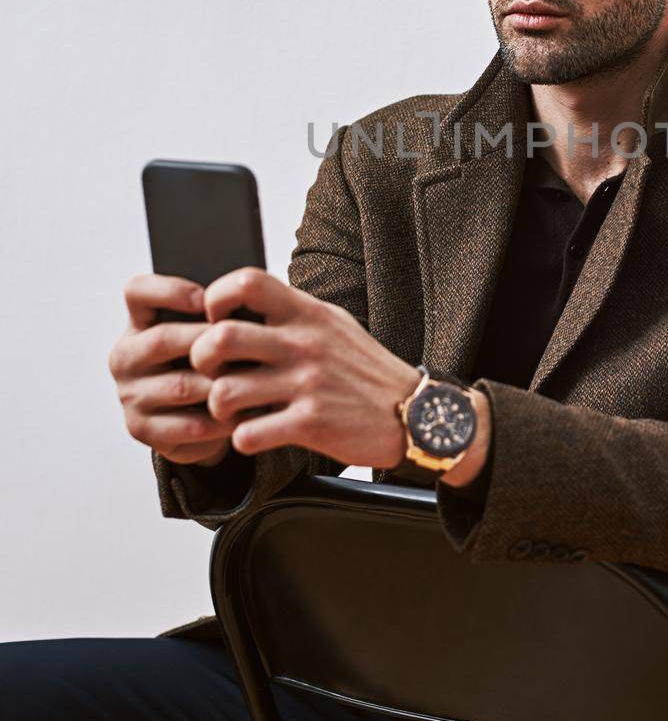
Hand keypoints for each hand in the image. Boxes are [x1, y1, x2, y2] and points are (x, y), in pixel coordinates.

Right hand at [109, 274, 235, 466]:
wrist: (200, 419)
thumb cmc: (210, 364)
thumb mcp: (209, 335)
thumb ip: (216, 317)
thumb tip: (244, 306)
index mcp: (139, 323)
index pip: (137, 292)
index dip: (170, 290)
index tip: (206, 298)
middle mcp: (125, 356)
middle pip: (162, 339)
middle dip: (208, 340)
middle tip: (246, 344)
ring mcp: (130, 395)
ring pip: (180, 385)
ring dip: (221, 384)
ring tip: (255, 379)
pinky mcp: (141, 429)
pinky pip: (188, 425)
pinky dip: (221, 420)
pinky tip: (245, 414)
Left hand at [188, 267, 416, 468]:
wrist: (413, 411)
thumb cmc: (364, 369)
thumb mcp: (333, 324)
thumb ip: (291, 310)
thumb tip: (245, 297)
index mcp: (307, 313)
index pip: (245, 281)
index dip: (215, 299)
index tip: (215, 322)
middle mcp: (304, 343)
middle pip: (220, 337)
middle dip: (200, 359)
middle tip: (212, 373)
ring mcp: (307, 384)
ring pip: (224, 393)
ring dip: (217, 407)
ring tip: (232, 411)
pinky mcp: (311, 424)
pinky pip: (248, 435)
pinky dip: (242, 439)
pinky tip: (256, 434)